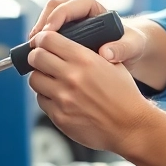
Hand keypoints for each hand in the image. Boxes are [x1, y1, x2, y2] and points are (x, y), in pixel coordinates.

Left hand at [27, 28, 155, 154]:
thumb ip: (88, 53)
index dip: (42, 39)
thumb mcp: (112, 64)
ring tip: (51, 80)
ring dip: (40, 77)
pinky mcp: (59, 117)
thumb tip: (67, 45)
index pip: (48, 39)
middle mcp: (71, 77)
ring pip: (35, 80)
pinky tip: (59, 98)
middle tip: (40, 59)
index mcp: (84, 59)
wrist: (131, 126)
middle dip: (36, 56)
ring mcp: (63, 98)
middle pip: (35, 58)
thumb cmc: (124, 96)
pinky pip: (41, 101)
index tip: (41, 41)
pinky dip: (47, 97)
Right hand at [30, 0, 148, 67]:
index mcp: (94, 8)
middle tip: (35, 41)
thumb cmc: (132, 43)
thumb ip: (123, 48)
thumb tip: (106, 53)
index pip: (72, 5)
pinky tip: (38, 55)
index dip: (58, 17)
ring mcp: (71, 22)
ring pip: (48, 18)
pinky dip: (42, 42)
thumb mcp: (132, 45)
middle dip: (43, 22)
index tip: (49, 33)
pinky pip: (48, 33)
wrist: (130, 50)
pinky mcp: (66, 34)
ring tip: (33, 48)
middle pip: (54, 8)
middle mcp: (80, 12)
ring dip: (39, 32)